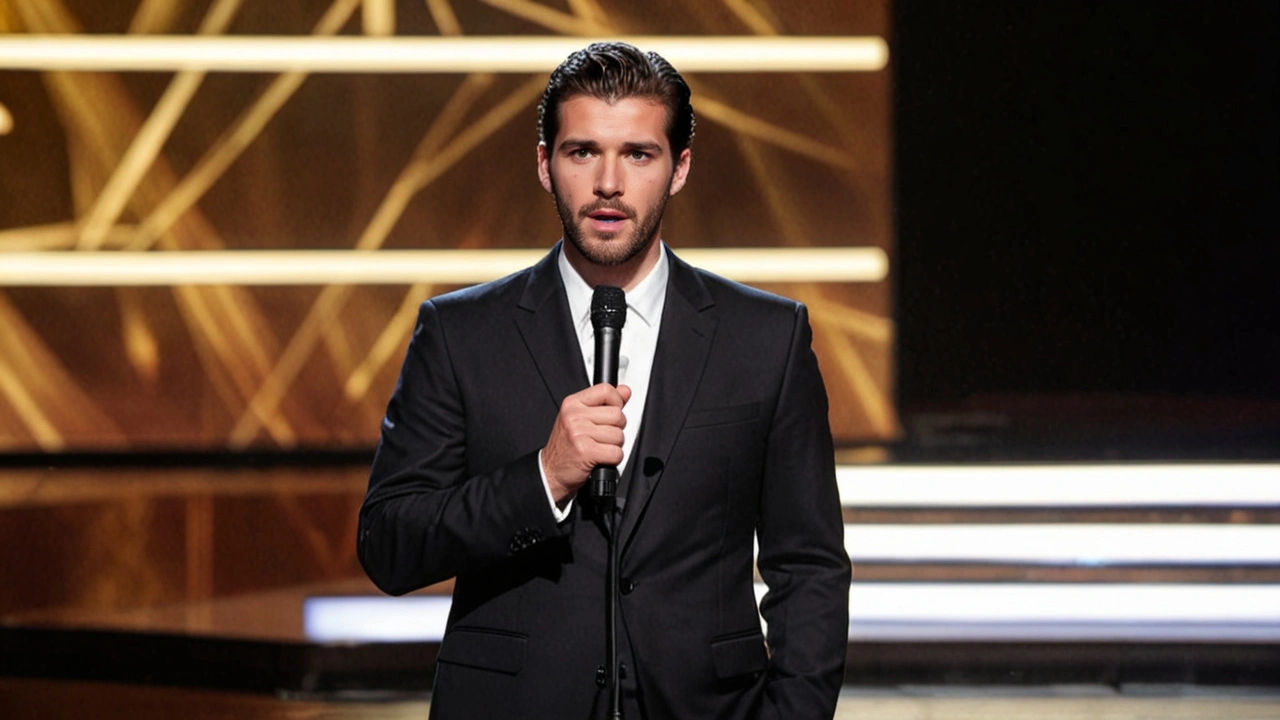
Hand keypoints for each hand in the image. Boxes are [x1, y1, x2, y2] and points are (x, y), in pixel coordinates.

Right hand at [541, 383, 631, 503]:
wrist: (551, 471)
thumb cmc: (566, 446)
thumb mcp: (580, 418)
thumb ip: (604, 402)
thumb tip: (625, 391)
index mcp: (572, 404)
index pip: (606, 390)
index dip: (616, 402)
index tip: (611, 413)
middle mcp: (574, 416)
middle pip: (617, 415)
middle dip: (616, 429)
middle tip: (601, 437)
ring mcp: (579, 433)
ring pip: (619, 435)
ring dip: (614, 446)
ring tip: (598, 448)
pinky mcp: (586, 451)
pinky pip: (616, 453)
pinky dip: (612, 459)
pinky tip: (599, 458)